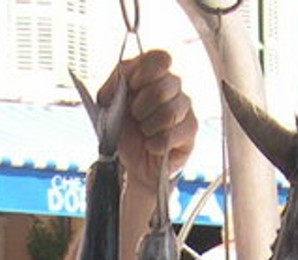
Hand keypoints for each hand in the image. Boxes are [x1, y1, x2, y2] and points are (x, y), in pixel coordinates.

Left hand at [100, 50, 197, 192]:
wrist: (128, 164)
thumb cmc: (121, 130)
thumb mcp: (107, 105)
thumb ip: (113, 84)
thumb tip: (122, 77)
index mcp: (152, 74)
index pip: (160, 58)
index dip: (145, 73)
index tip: (132, 87)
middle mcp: (172, 87)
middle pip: (165, 86)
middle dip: (142, 106)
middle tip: (135, 117)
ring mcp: (184, 108)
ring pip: (169, 113)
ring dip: (148, 127)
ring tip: (144, 132)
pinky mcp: (190, 131)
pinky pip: (171, 136)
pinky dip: (155, 144)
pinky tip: (151, 146)